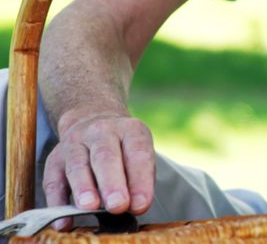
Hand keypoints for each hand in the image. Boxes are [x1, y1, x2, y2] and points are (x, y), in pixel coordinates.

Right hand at [43, 111, 154, 229]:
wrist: (92, 120)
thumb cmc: (123, 146)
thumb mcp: (139, 152)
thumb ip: (138, 178)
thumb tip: (133, 207)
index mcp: (130, 130)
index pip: (137, 154)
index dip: (140, 181)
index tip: (141, 205)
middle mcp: (101, 132)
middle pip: (105, 157)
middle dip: (112, 184)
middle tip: (118, 206)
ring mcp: (75, 143)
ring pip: (78, 166)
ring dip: (83, 189)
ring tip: (90, 207)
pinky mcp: (54, 159)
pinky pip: (53, 182)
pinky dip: (57, 203)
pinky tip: (64, 220)